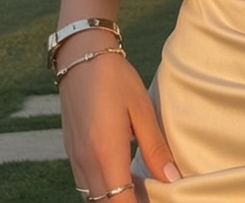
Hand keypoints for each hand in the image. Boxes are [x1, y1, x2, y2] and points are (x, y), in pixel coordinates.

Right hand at [60, 51, 180, 196]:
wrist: (81, 56)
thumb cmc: (116, 79)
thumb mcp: (142, 109)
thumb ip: (156, 148)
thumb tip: (172, 179)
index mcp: (106, 153)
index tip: (159, 202)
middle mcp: (86, 162)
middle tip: (153, 197)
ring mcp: (75, 159)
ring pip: (93, 198)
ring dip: (114, 200)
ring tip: (141, 192)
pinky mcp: (71, 152)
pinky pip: (86, 184)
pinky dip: (103, 190)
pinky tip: (121, 180)